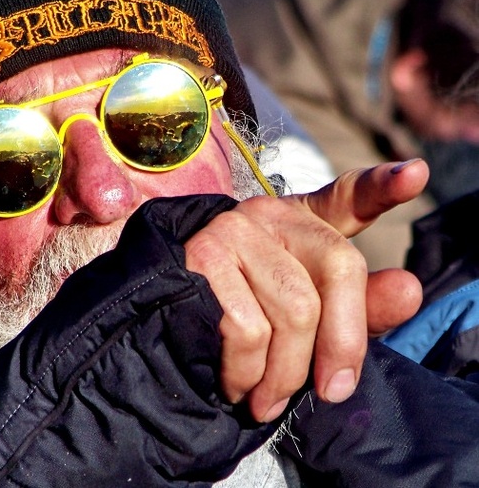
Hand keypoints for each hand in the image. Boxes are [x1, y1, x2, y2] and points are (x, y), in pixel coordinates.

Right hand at [183, 159, 427, 422]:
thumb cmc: (245, 319)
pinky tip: (238, 383)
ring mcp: (234, 230)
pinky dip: (247, 373)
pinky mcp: (201, 256)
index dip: (382, 186)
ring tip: (268, 399)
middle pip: (339, 270)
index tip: (413, 176)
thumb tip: (408, 291)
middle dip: (339, 348)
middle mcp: (271, 214)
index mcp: (304, 222)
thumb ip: (359, 309)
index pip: (348, 196)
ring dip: (285, 376)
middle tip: (327, 393)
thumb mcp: (305, 313)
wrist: (163, 315)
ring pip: (294, 311)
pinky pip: (245, 329)